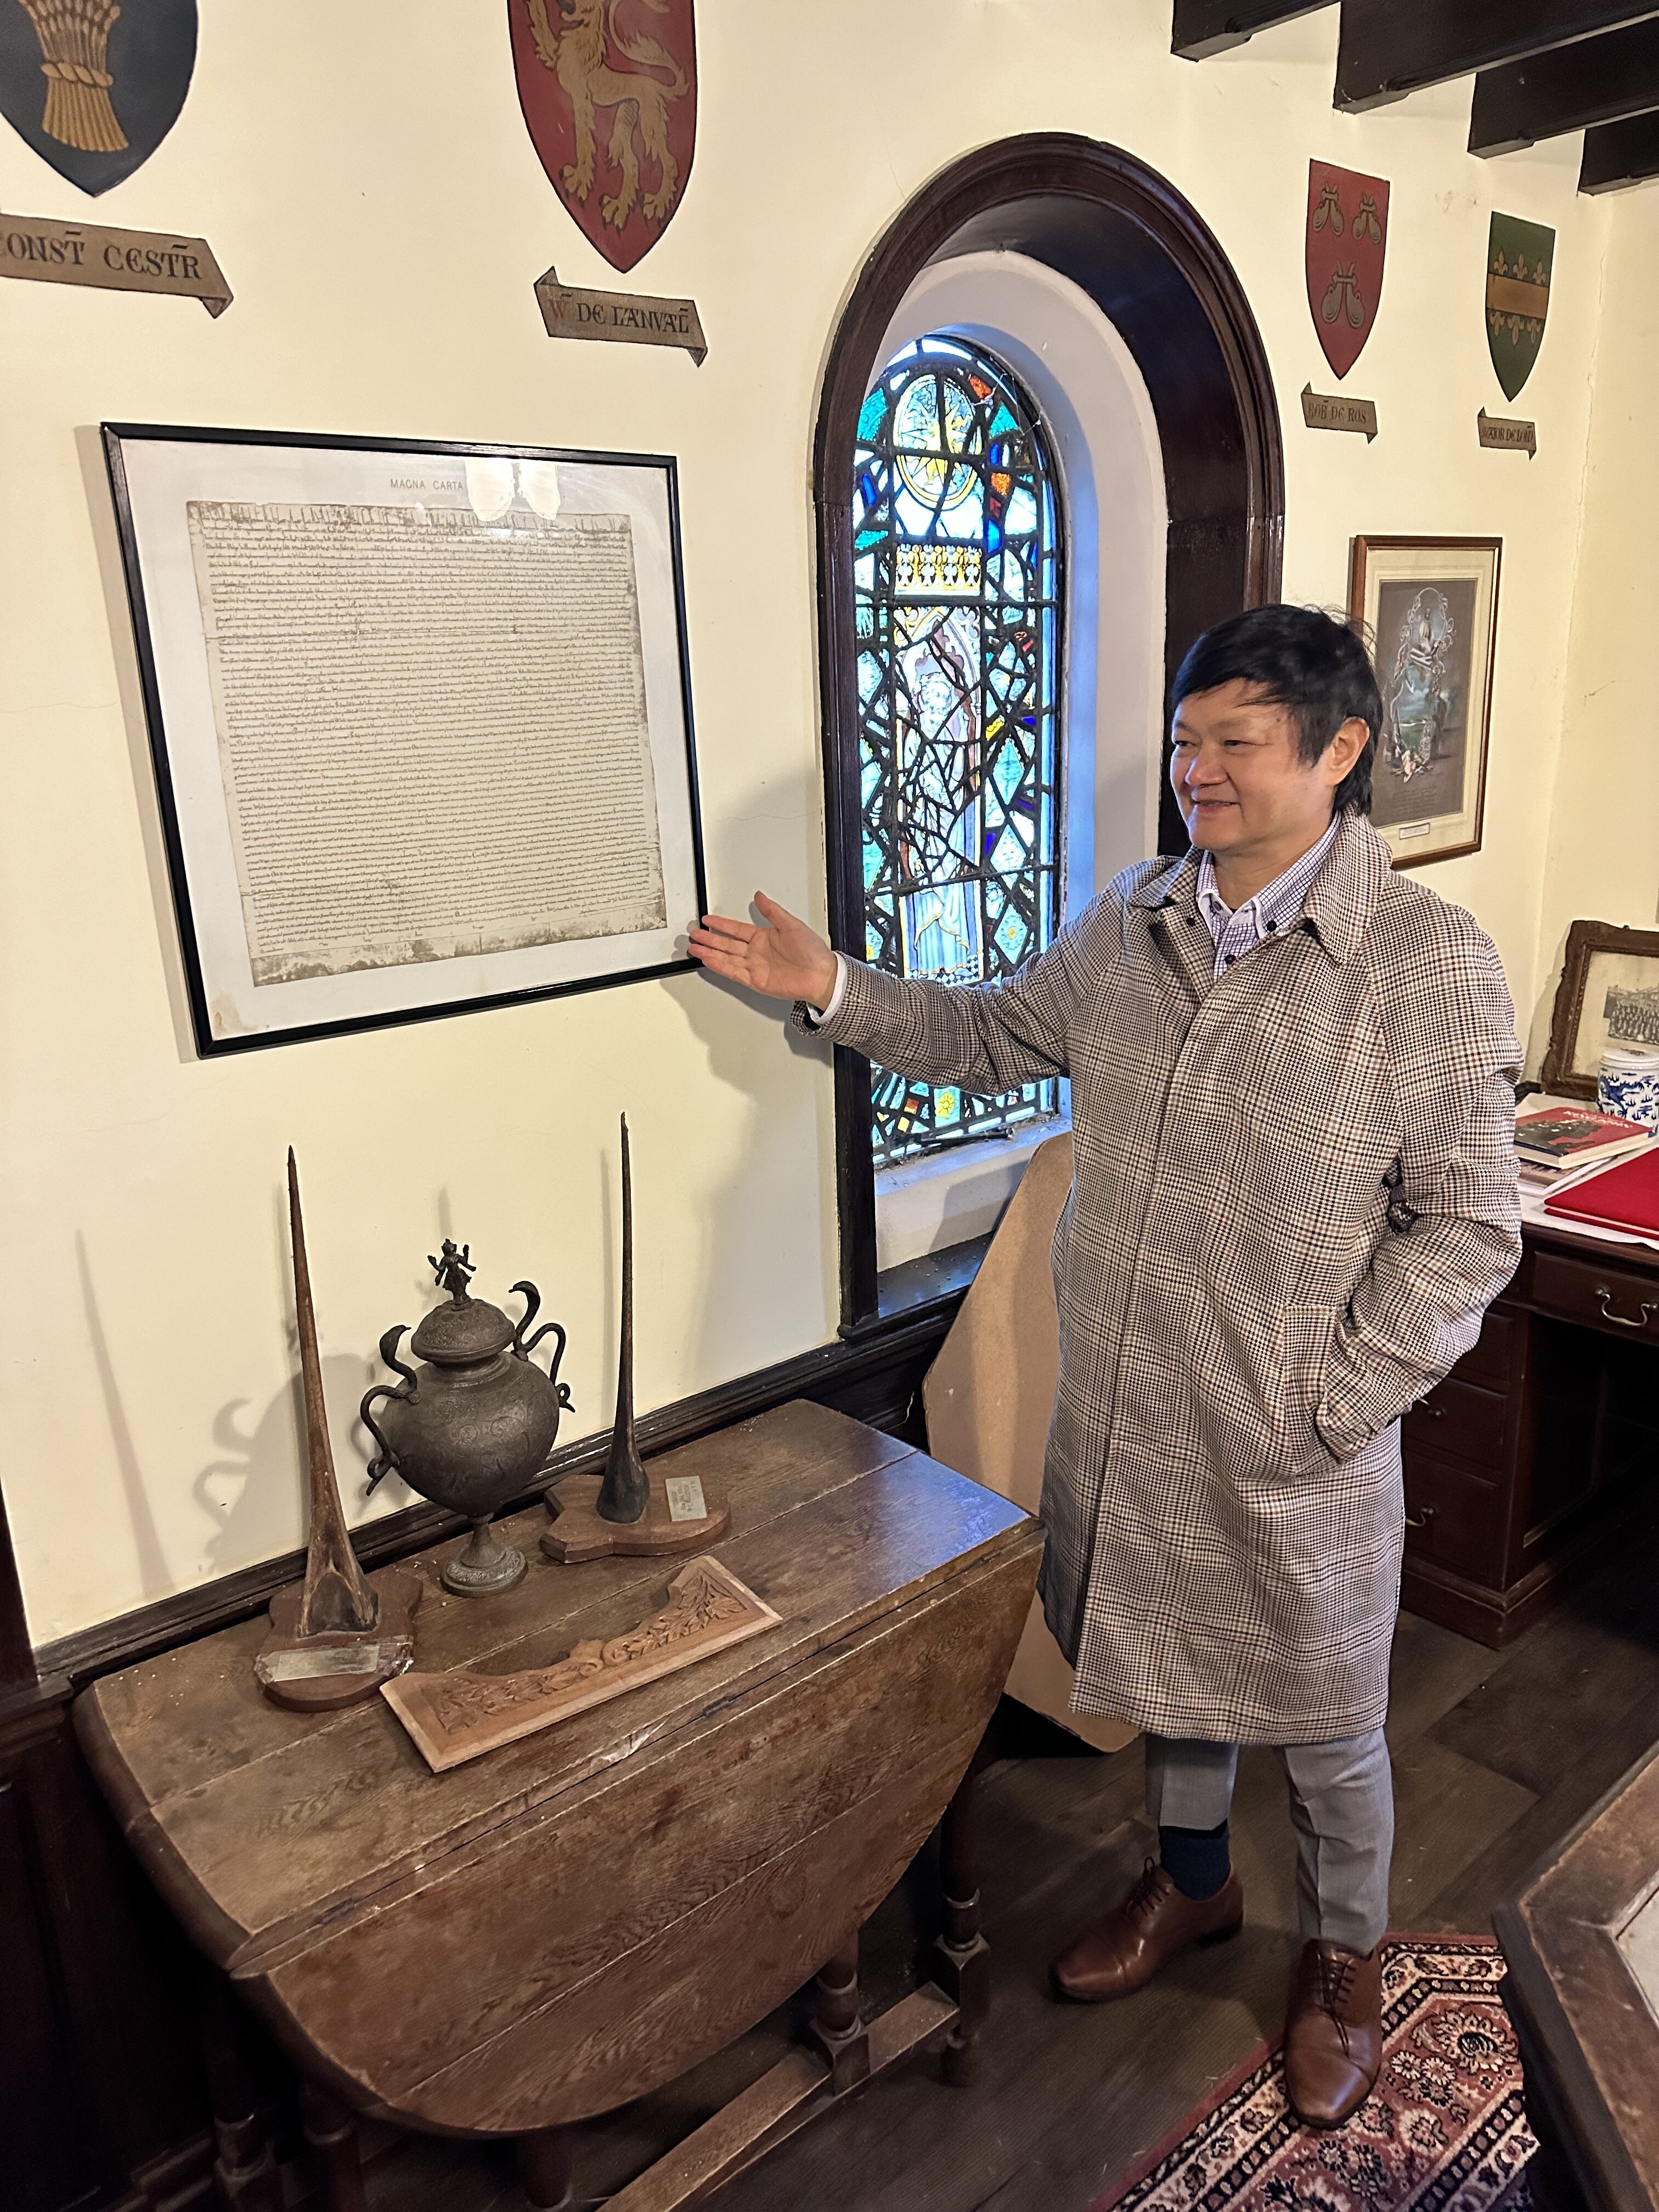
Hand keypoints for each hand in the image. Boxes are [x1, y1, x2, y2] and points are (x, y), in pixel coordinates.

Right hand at [688, 893, 838, 1007]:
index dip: (721, 924)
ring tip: (695, 948)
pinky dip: (720, 966)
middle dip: (710, 939)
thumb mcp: (791, 924)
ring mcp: (755, 967)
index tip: (708, 919)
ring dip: (710, 952)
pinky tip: (709, 960)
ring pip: (726, 957)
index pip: (736, 929)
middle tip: (694, 934)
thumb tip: (760, 896)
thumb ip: (772, 911)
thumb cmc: (813, 952)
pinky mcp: (756, 980)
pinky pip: (733, 972)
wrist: (821, 975)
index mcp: (765, 937)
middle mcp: (758, 952)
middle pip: (727, 944)